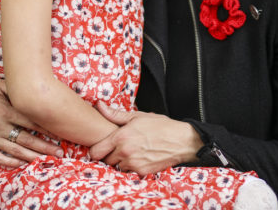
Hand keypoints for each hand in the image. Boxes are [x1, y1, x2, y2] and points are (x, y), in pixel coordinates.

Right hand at [0, 80, 63, 166]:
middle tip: (60, 153)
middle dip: (45, 147)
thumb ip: (16, 88)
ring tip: (47, 160)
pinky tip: (24, 163)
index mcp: (5, 110)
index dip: (46, 129)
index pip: (30, 121)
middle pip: (26, 139)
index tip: (59, 134)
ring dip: (32, 157)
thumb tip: (36, 86)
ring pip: (15, 150)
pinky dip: (12, 162)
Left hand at [88, 102, 203, 174]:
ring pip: (117, 167)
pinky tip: (140, 157)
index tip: (101, 146)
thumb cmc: (160, 126)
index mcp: (121, 136)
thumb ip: (115, 114)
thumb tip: (99, 106)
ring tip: (132, 152)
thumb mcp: (137, 116)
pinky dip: (132, 167)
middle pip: (106, 160)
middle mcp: (125, 151)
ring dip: (121, 162)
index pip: (95, 151)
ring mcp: (133, 163)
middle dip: (110, 155)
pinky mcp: (142, 172)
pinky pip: (129, 172)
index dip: (96, 149)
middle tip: (119, 148)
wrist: (181, 140)